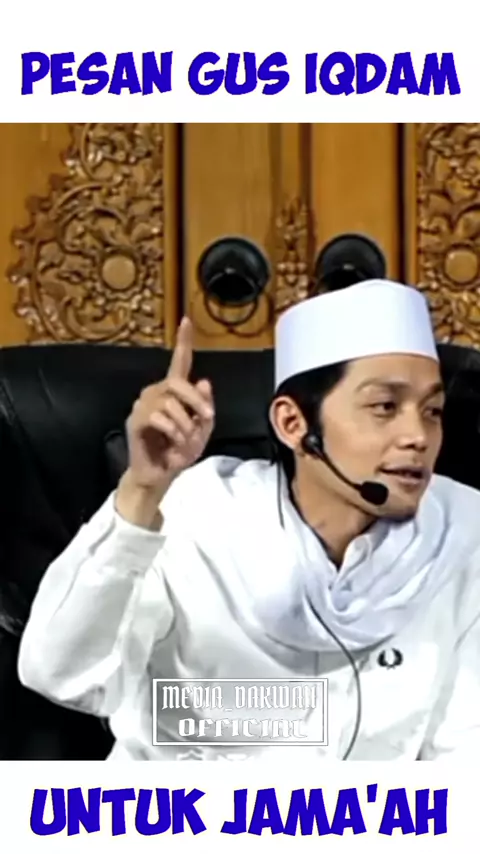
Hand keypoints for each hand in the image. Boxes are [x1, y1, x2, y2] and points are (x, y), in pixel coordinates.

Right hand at [125, 317, 214, 491]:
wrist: (159, 476)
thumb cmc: (178, 453)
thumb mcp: (201, 432)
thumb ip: (205, 409)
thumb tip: (204, 382)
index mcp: (173, 393)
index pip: (179, 363)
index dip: (183, 342)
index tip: (187, 320)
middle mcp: (155, 393)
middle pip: (177, 382)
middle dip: (196, 401)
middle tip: (207, 418)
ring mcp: (143, 406)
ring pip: (170, 403)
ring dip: (185, 425)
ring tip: (185, 441)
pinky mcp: (134, 421)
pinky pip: (157, 417)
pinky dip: (172, 431)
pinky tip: (173, 443)